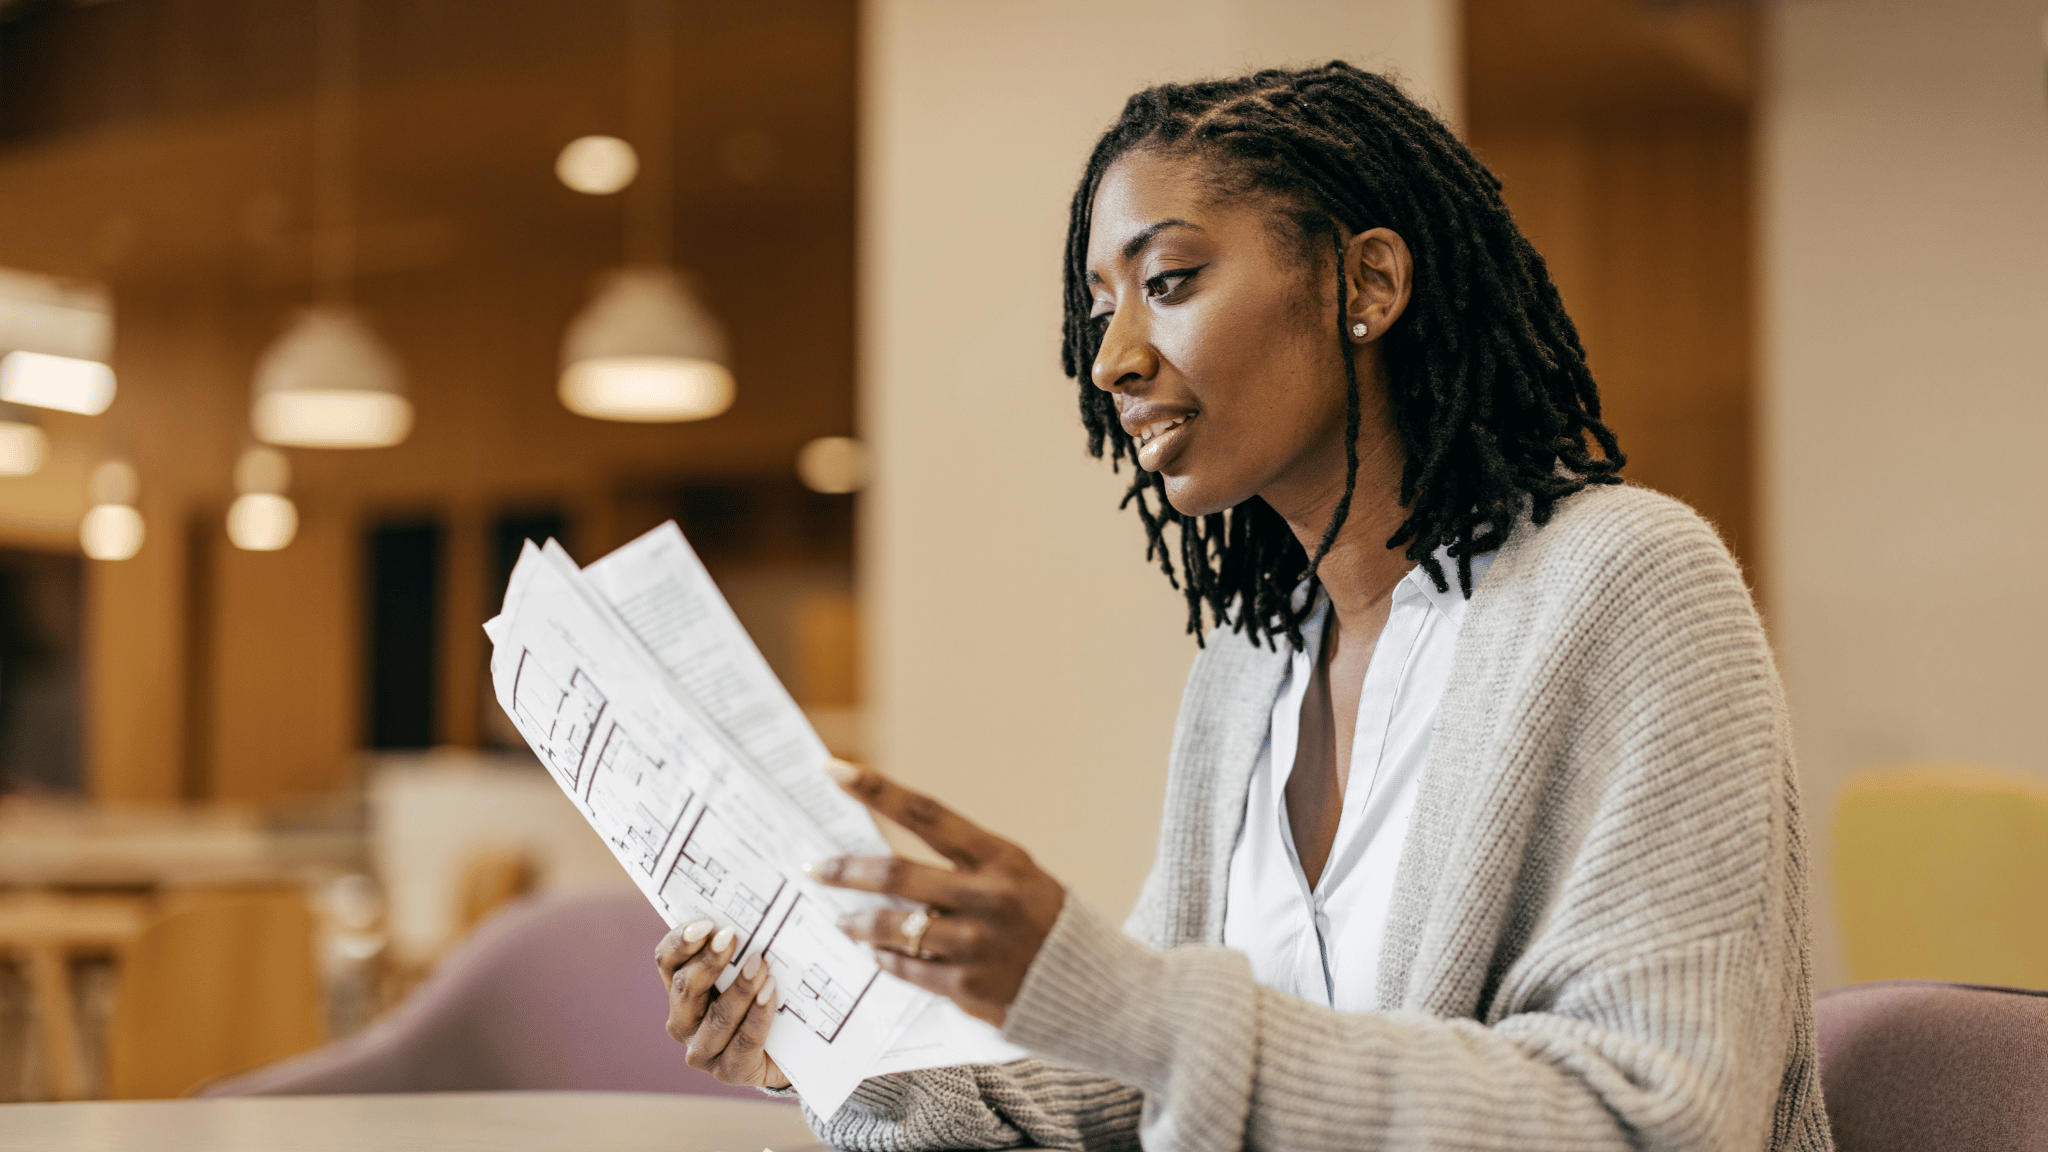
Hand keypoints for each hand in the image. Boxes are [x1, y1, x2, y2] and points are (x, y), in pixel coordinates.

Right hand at [654, 920, 788, 1089]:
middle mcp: (683, 1020)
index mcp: (681, 987)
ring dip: (739, 988)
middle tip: (731, 937)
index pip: (667, 960)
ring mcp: (703, 1050)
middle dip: (708, 960)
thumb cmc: (770, 993)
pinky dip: (758, 1016)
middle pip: (685, 987)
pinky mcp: (729, 1071)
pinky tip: (770, 994)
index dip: (681, 940)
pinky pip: (743, 1042)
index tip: (706, 923)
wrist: (795, 1047)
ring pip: (716, 1018)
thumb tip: (771, 907)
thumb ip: (749, 939)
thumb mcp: (756, 962)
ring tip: (761, 965)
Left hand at [808, 760, 1064, 1026]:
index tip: (832, 770)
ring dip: (857, 923)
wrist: (1094, 987)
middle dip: (844, 870)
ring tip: (841, 920)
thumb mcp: (1015, 876)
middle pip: (896, 874)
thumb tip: (882, 869)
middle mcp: (989, 898)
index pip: (928, 814)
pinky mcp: (968, 989)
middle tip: (813, 867)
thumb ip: (960, 868)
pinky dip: (885, 957)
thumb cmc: (1043, 920)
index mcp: (1002, 859)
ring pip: (892, 927)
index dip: (877, 790)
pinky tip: (877, 950)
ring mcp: (977, 946)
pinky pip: (907, 968)